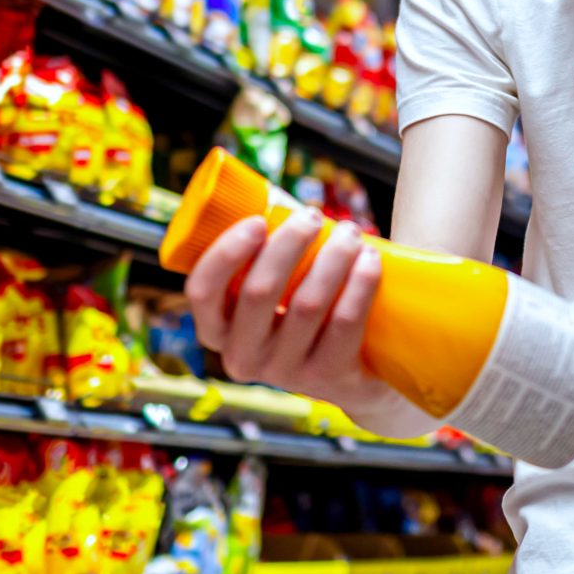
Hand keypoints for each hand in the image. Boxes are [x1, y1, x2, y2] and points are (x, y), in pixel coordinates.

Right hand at [182, 210, 387, 412]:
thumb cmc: (302, 314)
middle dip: (289, 243)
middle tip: (312, 216)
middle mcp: (243, 356)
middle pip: (259, 292)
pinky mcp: (326, 377)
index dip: (226, 252)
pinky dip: (360, 284)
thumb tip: (276, 196)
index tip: (258, 221)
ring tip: (350, 233)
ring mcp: (285, 372)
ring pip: (307, 304)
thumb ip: (263, 257)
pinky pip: (344, 323)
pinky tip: (370, 260)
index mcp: (218, 330)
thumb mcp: (271, 295)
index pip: (203, 291)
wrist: (350, 377)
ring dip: (333, 257)